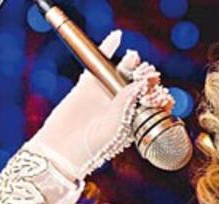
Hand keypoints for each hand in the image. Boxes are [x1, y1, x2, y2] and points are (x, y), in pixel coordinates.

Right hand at [31, 30, 172, 179]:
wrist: (60, 150)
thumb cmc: (91, 147)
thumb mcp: (114, 127)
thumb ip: (126, 105)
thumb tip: (141, 83)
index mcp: (134, 120)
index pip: (152, 101)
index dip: (158, 93)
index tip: (158, 89)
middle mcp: (122, 106)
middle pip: (138, 83)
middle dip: (144, 75)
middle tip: (145, 74)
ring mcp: (105, 94)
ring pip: (122, 72)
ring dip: (131, 63)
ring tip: (133, 59)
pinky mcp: (88, 86)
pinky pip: (99, 64)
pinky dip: (107, 49)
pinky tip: (116, 37)